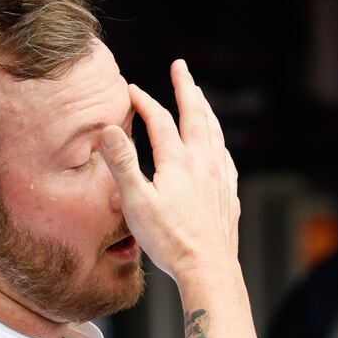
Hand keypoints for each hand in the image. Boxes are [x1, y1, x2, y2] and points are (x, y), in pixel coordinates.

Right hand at [99, 58, 239, 281]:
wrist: (208, 269)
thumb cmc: (169, 241)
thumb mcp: (137, 203)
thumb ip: (122, 164)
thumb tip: (109, 129)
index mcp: (178, 161)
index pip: (158, 119)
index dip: (143, 101)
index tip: (130, 90)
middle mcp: (203, 163)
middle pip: (195, 114)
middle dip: (186, 87)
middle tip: (180, 67)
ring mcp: (220, 178)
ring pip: (214, 132)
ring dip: (205, 110)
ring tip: (199, 97)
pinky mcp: (229, 195)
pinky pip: (225, 157)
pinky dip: (218, 141)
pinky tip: (217, 146)